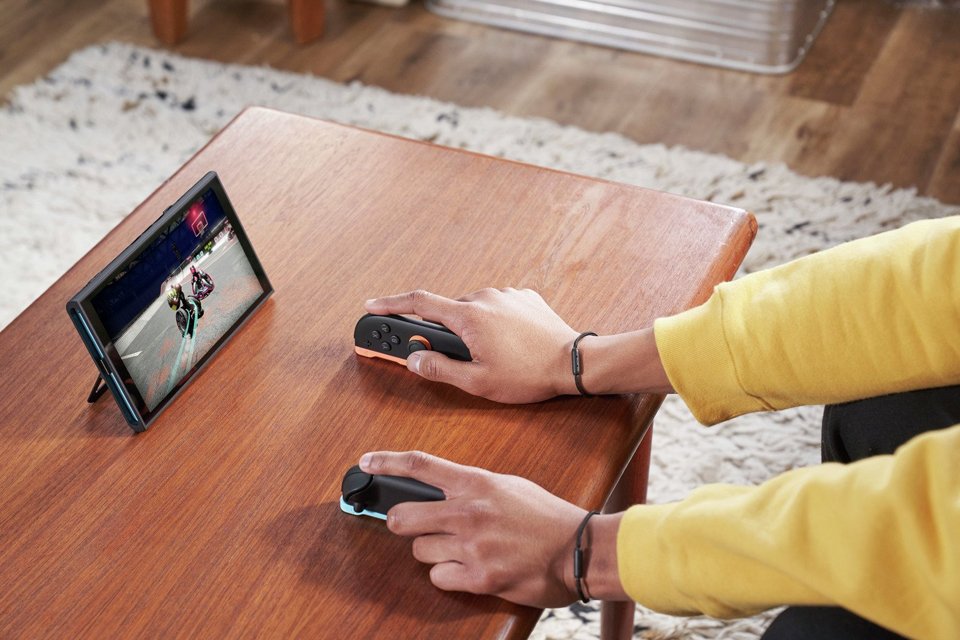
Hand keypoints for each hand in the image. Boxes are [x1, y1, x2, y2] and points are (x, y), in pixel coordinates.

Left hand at [359, 450, 626, 607]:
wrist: (579, 550)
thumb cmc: (547, 517)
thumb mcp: (509, 487)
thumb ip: (473, 488)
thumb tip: (443, 491)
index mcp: (477, 484)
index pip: (421, 466)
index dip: (387, 462)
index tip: (367, 462)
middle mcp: (469, 512)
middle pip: (404, 517)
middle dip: (403, 523)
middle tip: (414, 526)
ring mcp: (472, 546)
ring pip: (420, 551)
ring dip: (432, 552)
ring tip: (458, 550)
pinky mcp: (479, 578)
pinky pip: (439, 577)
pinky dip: (448, 575)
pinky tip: (468, 569)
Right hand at [365, 288, 578, 402]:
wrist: (574, 362)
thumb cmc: (529, 375)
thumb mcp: (477, 382)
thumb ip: (440, 369)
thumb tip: (414, 361)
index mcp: (469, 316)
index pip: (418, 303)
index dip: (390, 304)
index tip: (372, 306)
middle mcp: (485, 297)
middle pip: (449, 311)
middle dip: (444, 333)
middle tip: (449, 356)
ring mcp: (506, 294)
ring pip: (474, 310)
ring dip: (472, 329)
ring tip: (492, 357)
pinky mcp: (524, 297)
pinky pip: (497, 307)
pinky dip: (494, 323)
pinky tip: (508, 345)